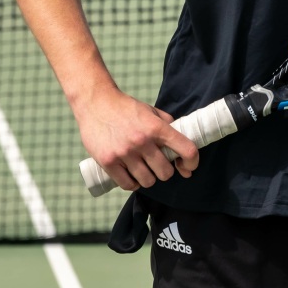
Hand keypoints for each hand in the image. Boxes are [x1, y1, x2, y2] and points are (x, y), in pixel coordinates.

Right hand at [74, 87, 199, 191]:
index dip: (192, 162)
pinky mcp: (108, 161)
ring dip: (148, 178)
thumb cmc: (125, 108)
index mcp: (156, 127)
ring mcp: (124, 153)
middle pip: (165, 172)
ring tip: (143, 170)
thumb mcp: (150, 111)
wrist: (95, 102)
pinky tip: (131, 175)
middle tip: (158, 166)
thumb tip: (183, 146)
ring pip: (148, 181)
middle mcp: (142, 141)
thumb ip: (167, 125)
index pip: (186, 149)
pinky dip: (132, 183)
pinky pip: (128, 184)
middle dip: (164, 171)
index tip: (188, 167)